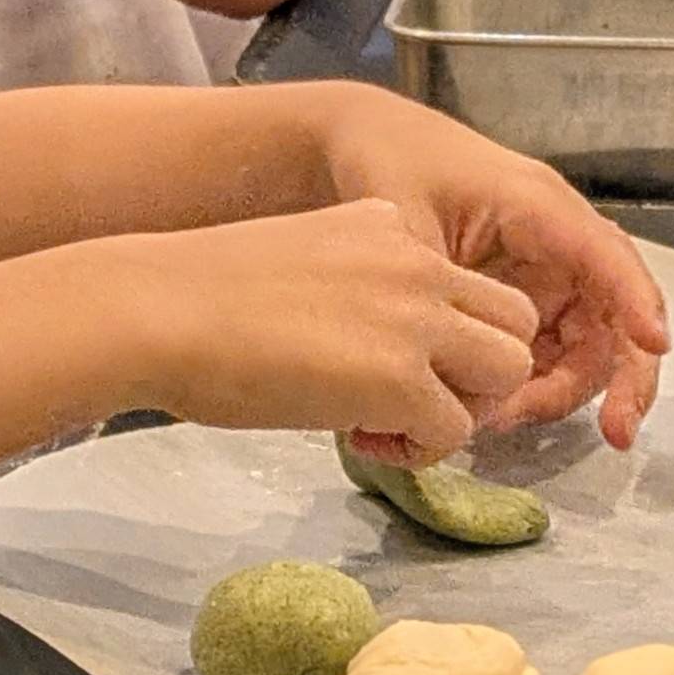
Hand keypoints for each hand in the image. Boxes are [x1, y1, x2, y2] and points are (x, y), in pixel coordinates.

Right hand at [127, 200, 542, 463]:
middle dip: (479, 370)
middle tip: (417, 399)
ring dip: (462, 408)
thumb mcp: (302, 260)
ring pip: (507, 372)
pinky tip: (361, 437)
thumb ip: (356, 287)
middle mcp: (416, 261)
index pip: (468, 281)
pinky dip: (419, 450)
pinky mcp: (401, 377)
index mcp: (388, 224)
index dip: (448, 333)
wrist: (159, 309)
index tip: (390, 359)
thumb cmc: (201, 293)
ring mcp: (415, 318)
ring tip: (394, 422)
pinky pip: (454, 430)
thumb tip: (370, 346)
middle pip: (514, 322)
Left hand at [318, 94, 670, 458]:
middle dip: (623, 374)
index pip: (606, 255)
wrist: (358, 142)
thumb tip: (466, 352)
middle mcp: (556, 238)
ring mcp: (544, 270)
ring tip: (500, 418)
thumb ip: (434, 282)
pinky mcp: (524, 296)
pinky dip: (536, 384)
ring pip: (588, 342)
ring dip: (564, 389)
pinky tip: (494, 408)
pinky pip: (552, 349)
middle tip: (615, 434)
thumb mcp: (402, 214)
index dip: (636, 301)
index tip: (656, 346)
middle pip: (616, 311)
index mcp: (536, 206)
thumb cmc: (388, 160)